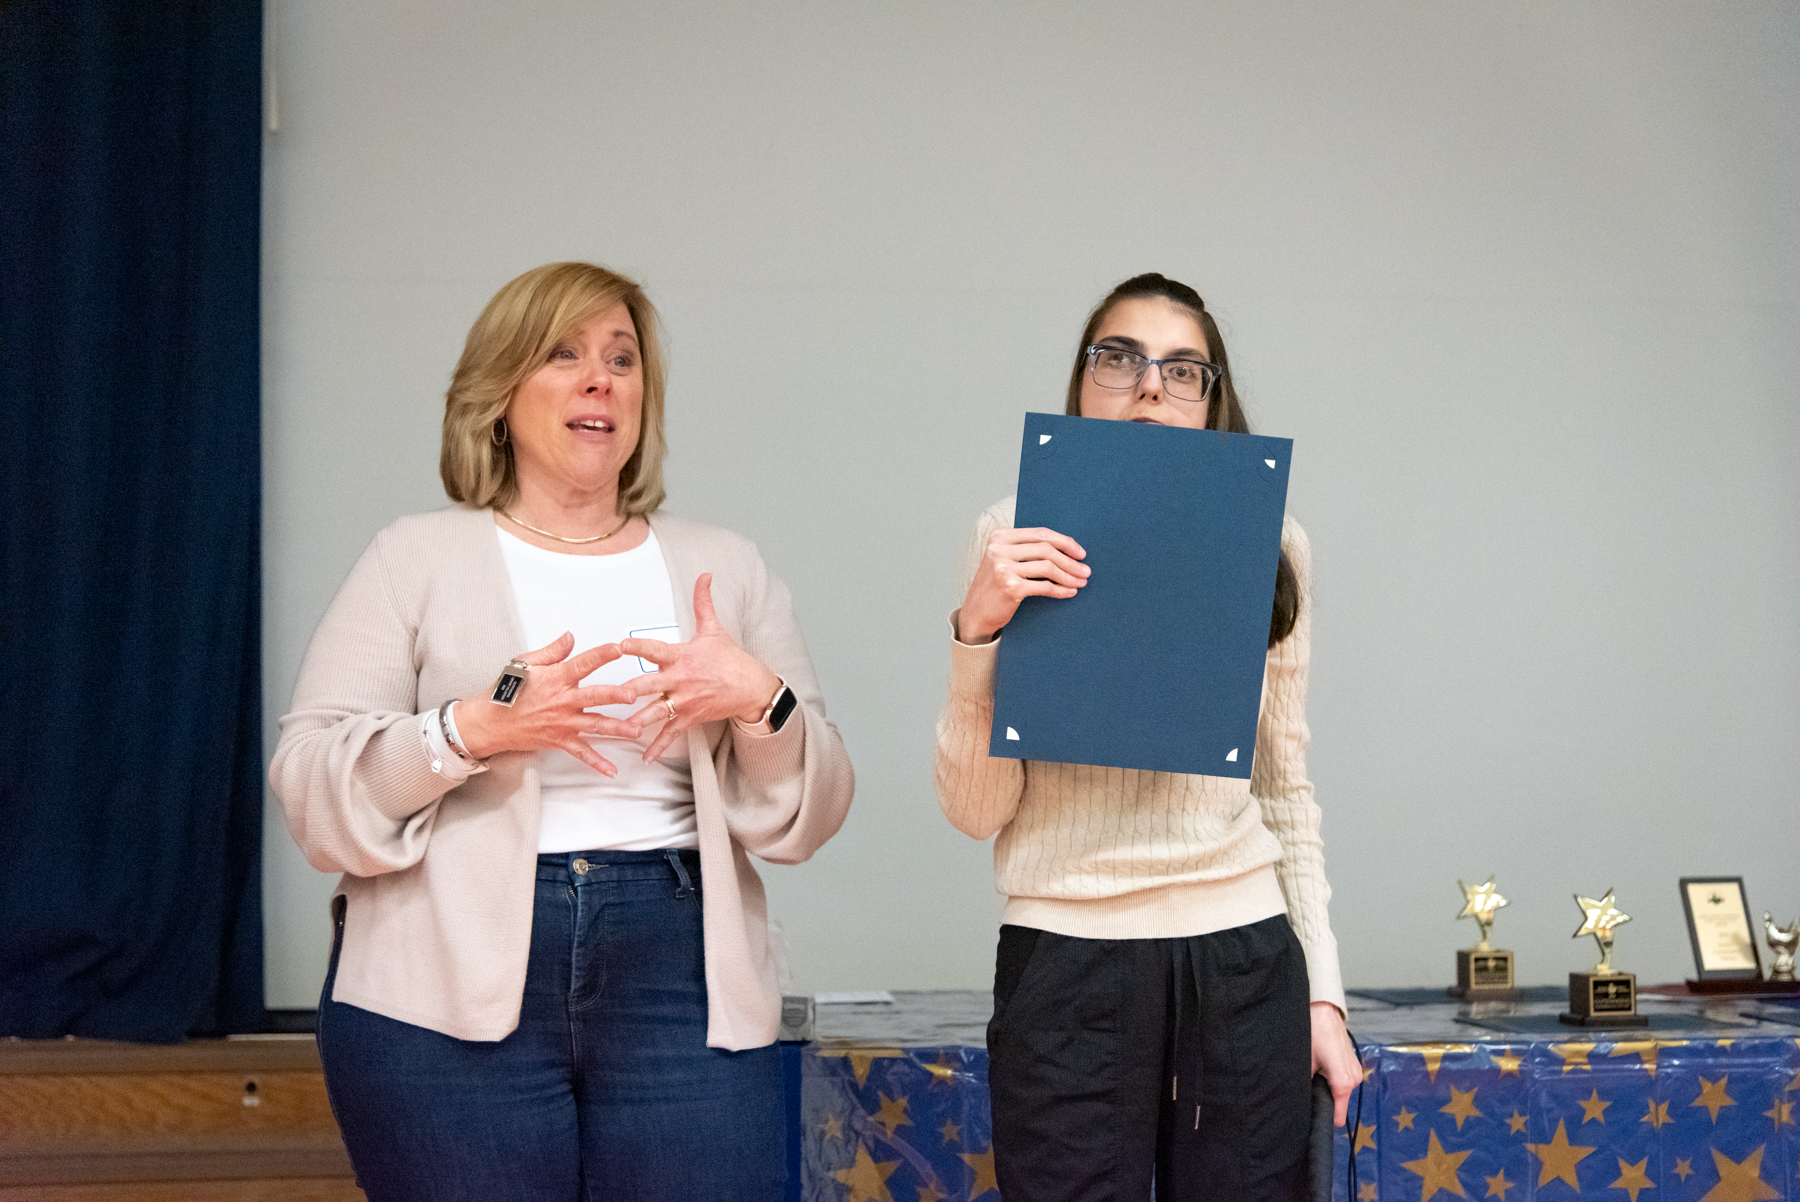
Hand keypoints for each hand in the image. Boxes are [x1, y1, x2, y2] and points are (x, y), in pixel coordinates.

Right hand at [452, 632, 642, 776]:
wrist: (489, 722)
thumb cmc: (507, 692)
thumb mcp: (526, 663)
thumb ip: (552, 651)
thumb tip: (571, 636)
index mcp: (556, 679)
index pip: (582, 664)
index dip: (601, 655)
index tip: (618, 648)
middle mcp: (562, 701)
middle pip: (593, 696)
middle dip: (614, 695)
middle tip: (633, 695)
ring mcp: (562, 723)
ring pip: (594, 725)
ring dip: (616, 728)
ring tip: (636, 730)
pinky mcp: (560, 740)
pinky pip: (581, 753)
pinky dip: (597, 763)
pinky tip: (612, 770)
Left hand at [619, 573, 780, 763]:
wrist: (752, 687)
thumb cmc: (729, 658)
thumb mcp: (714, 628)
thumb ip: (703, 602)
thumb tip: (705, 574)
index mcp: (682, 656)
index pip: (655, 649)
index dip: (637, 646)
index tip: (619, 645)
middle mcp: (680, 679)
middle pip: (649, 685)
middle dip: (630, 690)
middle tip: (613, 694)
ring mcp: (684, 701)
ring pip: (656, 712)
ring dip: (638, 721)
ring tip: (621, 729)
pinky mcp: (690, 718)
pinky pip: (671, 734)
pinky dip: (658, 747)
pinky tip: (644, 758)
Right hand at [955, 526, 1088, 643]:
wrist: (975, 614)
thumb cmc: (995, 586)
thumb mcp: (1004, 559)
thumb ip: (1026, 549)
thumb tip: (1067, 547)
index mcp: (1000, 536)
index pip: (1040, 533)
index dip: (1064, 542)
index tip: (1080, 552)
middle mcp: (999, 549)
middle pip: (1046, 549)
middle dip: (1071, 560)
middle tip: (1085, 570)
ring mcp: (1003, 568)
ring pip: (1048, 567)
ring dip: (1069, 575)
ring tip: (1080, 582)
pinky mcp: (1010, 587)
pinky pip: (1045, 586)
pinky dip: (1061, 590)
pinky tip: (1069, 592)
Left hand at [1310, 1001, 1360, 1126]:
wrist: (1323, 1010)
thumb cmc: (1313, 1032)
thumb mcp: (1305, 1062)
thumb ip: (1306, 1085)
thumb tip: (1300, 1101)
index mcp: (1343, 1082)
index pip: (1338, 1115)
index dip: (1323, 1117)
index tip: (1312, 1118)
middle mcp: (1354, 1079)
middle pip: (1338, 1102)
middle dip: (1323, 1099)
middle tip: (1308, 1087)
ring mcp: (1356, 1071)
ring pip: (1340, 1091)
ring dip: (1327, 1086)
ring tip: (1314, 1072)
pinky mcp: (1354, 1064)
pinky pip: (1343, 1080)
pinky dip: (1332, 1077)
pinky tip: (1322, 1065)